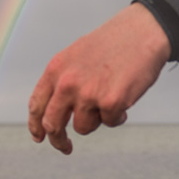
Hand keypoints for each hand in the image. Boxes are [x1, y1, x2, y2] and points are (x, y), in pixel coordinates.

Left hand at [28, 4, 170, 153]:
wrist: (142, 31)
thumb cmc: (113, 43)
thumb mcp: (77, 56)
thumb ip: (63, 81)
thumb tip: (55, 113)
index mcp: (56, 69)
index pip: (37, 104)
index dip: (36, 125)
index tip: (40, 137)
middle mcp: (67, 83)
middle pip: (52, 124)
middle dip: (58, 140)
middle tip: (65, 147)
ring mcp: (88, 94)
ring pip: (83, 127)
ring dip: (96, 121)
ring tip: (109, 99)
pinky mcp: (111, 103)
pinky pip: (109, 123)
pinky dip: (118, 116)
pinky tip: (125, 96)